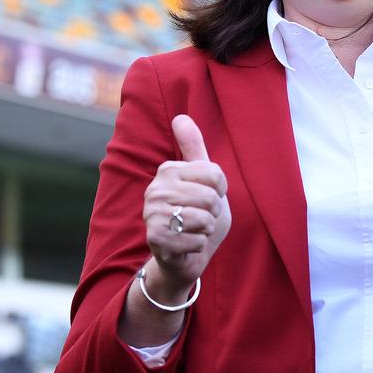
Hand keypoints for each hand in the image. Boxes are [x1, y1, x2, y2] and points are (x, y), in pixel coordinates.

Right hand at [140, 114, 231, 301]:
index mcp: (168, 170)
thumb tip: (181, 117)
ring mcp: (152, 214)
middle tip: (199, 217)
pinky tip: (186, 245)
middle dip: (213, 212)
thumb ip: (194, 148)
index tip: (207, 197)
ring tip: (193, 230)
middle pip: (211, 198)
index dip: (220, 191)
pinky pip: (198, 240)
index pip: (216, 175)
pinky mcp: (156, 239)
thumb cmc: (197, 213)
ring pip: (205, 219)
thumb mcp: (202, 179)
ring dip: (206, 230)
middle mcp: (155, 189)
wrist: (183, 255)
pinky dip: (198, 246)